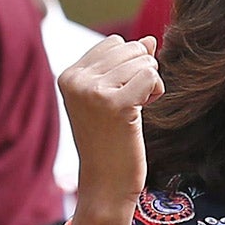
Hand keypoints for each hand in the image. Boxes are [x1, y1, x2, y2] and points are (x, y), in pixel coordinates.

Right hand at [61, 35, 162, 207]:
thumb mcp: (112, 98)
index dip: (130, 65)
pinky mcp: (114, 104)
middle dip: (142, 71)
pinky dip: (156, 90)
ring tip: (136, 108)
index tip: (122, 95)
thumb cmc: (111, 143)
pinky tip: (145, 109)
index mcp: (69, 75)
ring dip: (150, 82)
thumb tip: (149, 39)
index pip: (114, 42)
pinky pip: (150, 75)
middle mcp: (76, 80)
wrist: (106, 184)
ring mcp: (92, 91)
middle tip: (132, 103)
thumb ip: (126, 66)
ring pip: (142, 60)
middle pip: (130, 47)